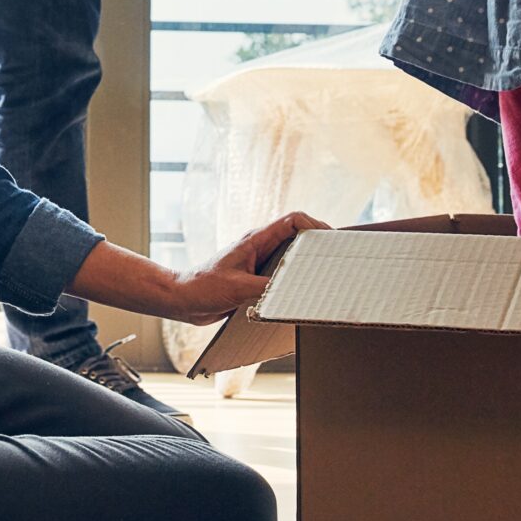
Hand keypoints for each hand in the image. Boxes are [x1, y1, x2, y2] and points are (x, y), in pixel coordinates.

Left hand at [157, 212, 328, 323]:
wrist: (183, 299)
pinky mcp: (255, 277)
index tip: (331, 238)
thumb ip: (267, 287)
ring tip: (328, 273)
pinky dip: (296, 278)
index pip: (292, 221)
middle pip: (297, 235)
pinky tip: (305, 291)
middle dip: (318, 242)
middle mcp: (259, 247)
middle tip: (338, 256)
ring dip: (308, 261)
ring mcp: (258, 261)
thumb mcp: (238, 288)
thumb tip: (295, 289)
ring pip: (291, 255)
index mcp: (256, 240)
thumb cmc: (203, 287)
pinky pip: (282, 273)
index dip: (314, 225)